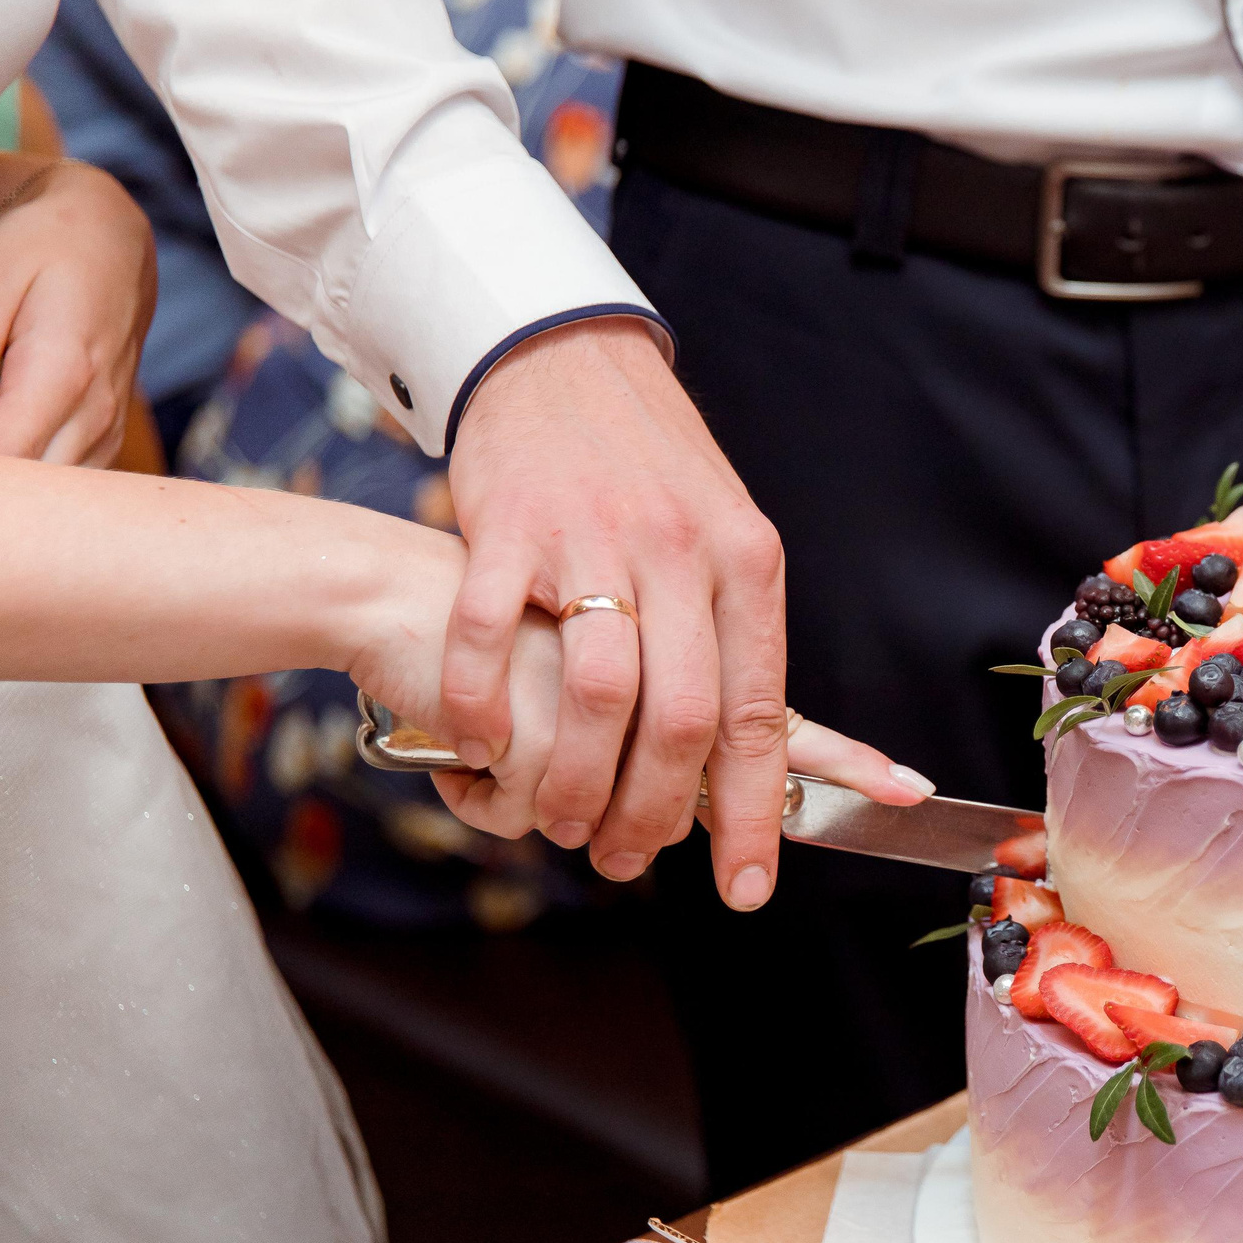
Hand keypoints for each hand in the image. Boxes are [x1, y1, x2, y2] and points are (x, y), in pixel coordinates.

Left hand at [0, 159, 156, 463]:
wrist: (111, 243)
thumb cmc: (44, 248)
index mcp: (65, 372)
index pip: (5, 456)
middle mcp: (96, 412)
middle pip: (32, 491)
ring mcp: (105, 431)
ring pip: (52, 497)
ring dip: (13, 489)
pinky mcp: (103, 439)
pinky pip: (65, 484)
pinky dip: (31, 480)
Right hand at [442, 315, 793, 909]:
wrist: (563, 356)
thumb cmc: (648, 469)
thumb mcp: (722, 541)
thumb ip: (732, 639)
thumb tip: (751, 757)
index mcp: (745, 564)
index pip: (760, 713)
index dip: (759, 811)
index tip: (747, 885)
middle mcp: (678, 552)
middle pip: (683, 718)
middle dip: (659, 813)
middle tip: (630, 859)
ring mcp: (591, 539)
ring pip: (598, 695)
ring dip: (577, 781)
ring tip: (564, 823)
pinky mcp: (507, 525)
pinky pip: (490, 637)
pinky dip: (482, 709)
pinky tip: (481, 749)